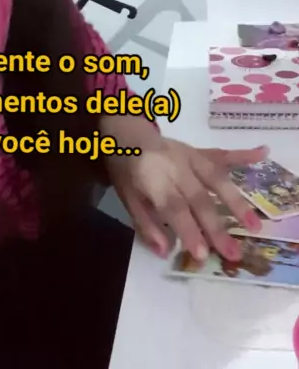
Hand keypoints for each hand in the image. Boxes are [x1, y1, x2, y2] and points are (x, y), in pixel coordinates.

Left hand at [105, 130, 266, 261]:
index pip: (174, 207)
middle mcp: (174, 165)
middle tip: (232, 254)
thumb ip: (145, 223)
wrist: (125, 132)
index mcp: (153, 177)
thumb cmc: (124, 169)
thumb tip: (165, 251)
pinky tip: (262, 152)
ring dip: (236, 202)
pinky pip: (221, 154)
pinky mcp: (198, 151)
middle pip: (198, 198)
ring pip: (216, 179)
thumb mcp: (126, 197)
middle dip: (215, 227)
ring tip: (253, 225)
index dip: (189, 230)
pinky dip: (243, 154)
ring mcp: (189, 155)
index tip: (202, 254)